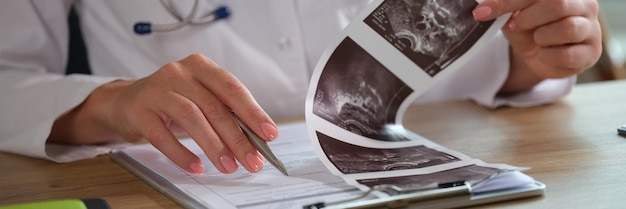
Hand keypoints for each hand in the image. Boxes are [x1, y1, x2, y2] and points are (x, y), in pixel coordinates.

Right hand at [50, 54, 278, 173]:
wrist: (124, 102)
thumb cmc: (171, 100)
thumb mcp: (198, 97)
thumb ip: (224, 112)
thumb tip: (254, 141)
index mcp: (200, 66)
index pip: (232, 88)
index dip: (253, 112)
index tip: (269, 133)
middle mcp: (179, 73)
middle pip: (214, 107)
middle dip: (237, 138)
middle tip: (252, 160)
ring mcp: (157, 90)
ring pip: (192, 118)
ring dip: (213, 146)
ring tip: (228, 166)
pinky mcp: (139, 111)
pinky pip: (163, 136)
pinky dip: (182, 153)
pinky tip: (197, 166)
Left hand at [473, 0, 602, 92]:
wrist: (540, 56)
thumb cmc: (530, 29)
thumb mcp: (514, 15)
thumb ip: (505, 8)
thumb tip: (483, 9)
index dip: (508, 1)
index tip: (482, 12)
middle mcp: (585, 5)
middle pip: (558, 4)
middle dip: (528, 18)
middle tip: (517, 25)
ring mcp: (592, 29)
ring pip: (567, 28)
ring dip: (541, 37)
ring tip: (537, 40)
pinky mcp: (591, 53)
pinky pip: (567, 54)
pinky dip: (547, 56)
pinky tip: (544, 54)